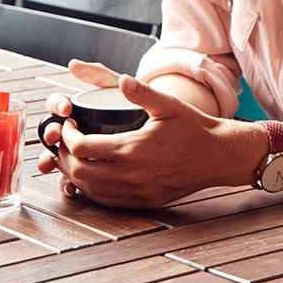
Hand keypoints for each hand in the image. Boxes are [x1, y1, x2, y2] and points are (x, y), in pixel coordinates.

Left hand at [36, 74, 257, 207]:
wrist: (219, 156)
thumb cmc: (194, 127)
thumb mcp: (169, 104)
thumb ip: (142, 92)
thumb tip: (121, 80)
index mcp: (133, 149)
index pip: (83, 148)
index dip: (68, 136)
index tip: (68, 125)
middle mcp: (132, 175)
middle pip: (81, 172)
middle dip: (64, 157)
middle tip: (63, 143)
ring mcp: (138, 192)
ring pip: (91, 190)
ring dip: (75, 175)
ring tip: (71, 159)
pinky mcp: (145, 201)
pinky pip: (108, 201)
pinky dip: (93, 190)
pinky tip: (91, 177)